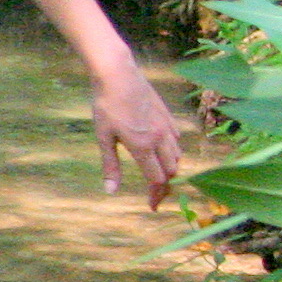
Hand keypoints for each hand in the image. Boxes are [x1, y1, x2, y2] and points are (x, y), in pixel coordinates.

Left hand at [90, 61, 187, 207]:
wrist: (118, 75)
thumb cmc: (106, 106)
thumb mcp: (103, 137)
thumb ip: (110, 165)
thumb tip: (111, 191)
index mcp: (143, 146)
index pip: (157, 180)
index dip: (156, 196)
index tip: (152, 206)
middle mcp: (160, 139)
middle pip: (172, 170)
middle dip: (166, 186)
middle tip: (155, 195)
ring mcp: (167, 126)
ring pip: (177, 156)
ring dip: (171, 170)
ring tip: (159, 178)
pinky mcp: (168, 116)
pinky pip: (177, 141)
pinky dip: (173, 153)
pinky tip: (162, 153)